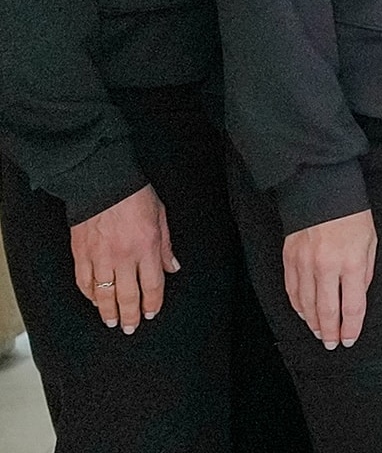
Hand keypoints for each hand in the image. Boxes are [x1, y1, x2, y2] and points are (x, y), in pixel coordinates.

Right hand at [68, 184, 177, 332]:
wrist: (101, 182)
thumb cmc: (134, 195)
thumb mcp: (161, 216)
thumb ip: (165, 246)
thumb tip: (172, 267)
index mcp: (146, 248)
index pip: (151, 286)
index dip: (152, 304)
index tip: (151, 314)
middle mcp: (124, 257)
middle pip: (127, 296)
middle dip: (131, 315)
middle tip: (131, 328)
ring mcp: (100, 257)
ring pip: (104, 294)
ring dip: (108, 311)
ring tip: (112, 322)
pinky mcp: (81, 254)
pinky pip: (84, 282)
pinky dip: (89, 294)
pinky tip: (94, 301)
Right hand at [282, 209, 377, 348]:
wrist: (322, 190)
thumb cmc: (352, 215)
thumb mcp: (370, 242)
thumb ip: (364, 271)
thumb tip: (356, 296)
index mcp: (351, 262)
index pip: (351, 305)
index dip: (350, 327)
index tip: (350, 339)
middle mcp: (326, 266)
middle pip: (326, 310)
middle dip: (330, 331)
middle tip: (332, 345)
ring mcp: (304, 263)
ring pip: (306, 304)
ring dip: (312, 322)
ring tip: (320, 333)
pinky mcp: (289, 258)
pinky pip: (292, 290)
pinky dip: (297, 306)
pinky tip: (303, 313)